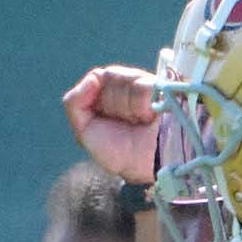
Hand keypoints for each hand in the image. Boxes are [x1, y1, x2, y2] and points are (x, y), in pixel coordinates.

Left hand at [62, 65, 161, 192]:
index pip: (97, 77)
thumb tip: (93, 77)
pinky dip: (141, 108)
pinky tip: (148, 118)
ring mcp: (149, 84)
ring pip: (126, 81)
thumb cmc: (119, 151)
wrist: (148, 166)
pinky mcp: (166, 88)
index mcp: (108, 91)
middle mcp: (129, 84)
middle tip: (126, 122)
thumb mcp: (83, 130)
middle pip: (111, 76)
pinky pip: (143, 87)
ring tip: (139, 121)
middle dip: (114, 104)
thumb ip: (74, 102)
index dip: (99, 97)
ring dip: (129, 108)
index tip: (105, 116)